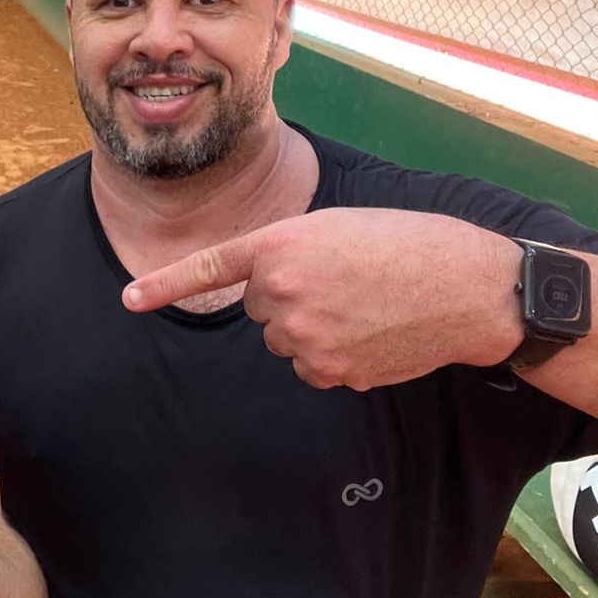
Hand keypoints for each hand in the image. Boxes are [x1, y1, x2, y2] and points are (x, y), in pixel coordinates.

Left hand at [122, 208, 524, 389]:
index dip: (165, 285)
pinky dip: (334, 356)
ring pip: (284, 340)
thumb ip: (288, 254)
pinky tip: (370, 334)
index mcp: (281, 245)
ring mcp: (306, 336)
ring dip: (311, 327)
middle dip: (288, 296)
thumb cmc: (406, 244)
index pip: (210, 267)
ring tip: (362, 304)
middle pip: (258, 307)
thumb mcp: (335, 228)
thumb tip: (267, 298)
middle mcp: (283, 291)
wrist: (467, 286)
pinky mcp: (331, 370)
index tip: (130, 299)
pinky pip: (311, 367)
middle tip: (341, 279)